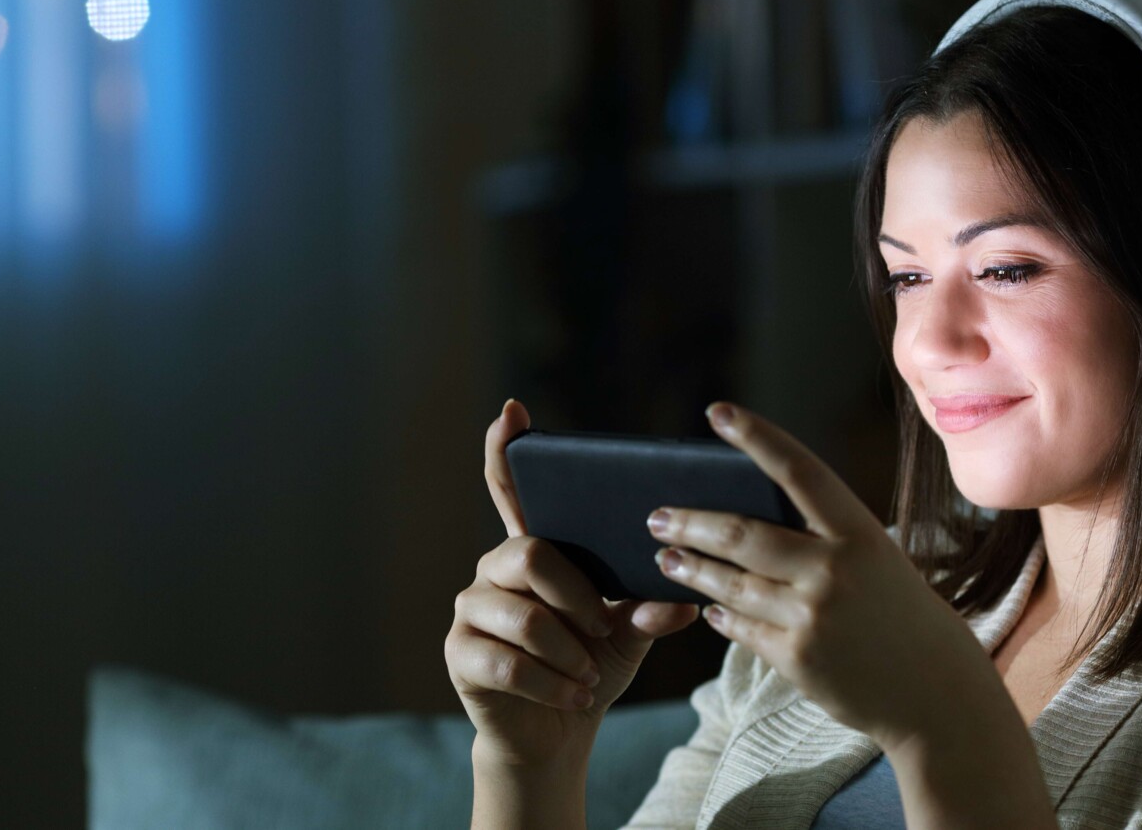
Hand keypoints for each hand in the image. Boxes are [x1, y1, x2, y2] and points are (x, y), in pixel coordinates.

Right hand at [445, 399, 700, 768]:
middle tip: (603, 629)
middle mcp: (493, 568)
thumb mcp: (629, 634)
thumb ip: (648, 609)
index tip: (512, 411)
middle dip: (577, 597)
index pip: (512, 490)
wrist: (556, 731)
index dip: (507, 451)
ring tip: (588, 674)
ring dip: (569, 654)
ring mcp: (471, 609)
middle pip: (532, 554)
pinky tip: (574, 695)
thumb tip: (683, 601)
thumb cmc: (591, 667)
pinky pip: (509, 663)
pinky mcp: (459, 653)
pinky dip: (553, 684)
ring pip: (526, 617)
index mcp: (534, 550)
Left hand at [648, 402, 985, 754]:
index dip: (756, 438)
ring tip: (666, 558)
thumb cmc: (902, 616)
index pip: (798, 471)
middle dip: (690, 523)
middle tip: (657, 517)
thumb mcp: (877, 561)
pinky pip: (741, 629)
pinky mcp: (797, 659)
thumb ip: (822, 539)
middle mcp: (834, 570)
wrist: (935, 693)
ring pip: (730, 584)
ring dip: (691, 569)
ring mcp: (813, 617)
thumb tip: (746, 518)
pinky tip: (708, 609)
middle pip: (741, 535)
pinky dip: (720, 616)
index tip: (718, 412)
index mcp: (860, 533)